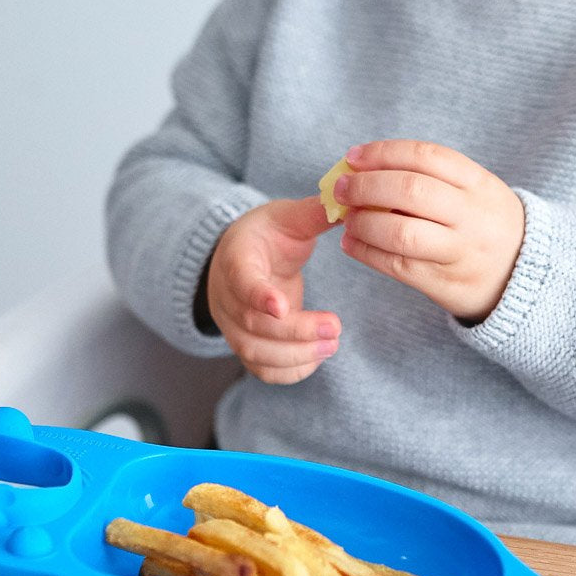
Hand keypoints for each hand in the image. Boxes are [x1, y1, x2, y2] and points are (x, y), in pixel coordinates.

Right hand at [207, 197, 341, 383]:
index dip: (259, 296)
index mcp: (236, 258)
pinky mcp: (246, 345)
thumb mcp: (287, 217)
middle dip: (296, 331)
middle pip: (253, 324)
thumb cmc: (268, 235)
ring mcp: (232, 325)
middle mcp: (227, 296)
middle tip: (336, 327)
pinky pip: (262, 370)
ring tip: (333, 343)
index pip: (241, 280)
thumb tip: (348, 204)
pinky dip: (291, 371)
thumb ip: (314, 213)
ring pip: (256, 353)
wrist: (241, 258)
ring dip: (297, 355)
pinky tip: (318, 357)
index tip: (283, 306)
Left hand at [335, 140, 523, 322]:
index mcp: (479, 184)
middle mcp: (471, 216)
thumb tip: (361, 170)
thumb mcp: (473, 193)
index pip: (426, 156)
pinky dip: (366, 252)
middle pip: (411, 192)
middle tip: (340, 188)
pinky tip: (350, 243)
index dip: (383, 153)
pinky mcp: (443, 283)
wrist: (522, 278)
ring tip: (346, 218)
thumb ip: (429, 179)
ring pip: (402, 233)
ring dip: (364, 222)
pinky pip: (397, 266)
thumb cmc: (482, 226)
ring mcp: (459, 251)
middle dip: (366, 187)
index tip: (353, 157)